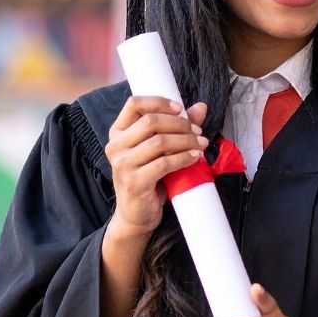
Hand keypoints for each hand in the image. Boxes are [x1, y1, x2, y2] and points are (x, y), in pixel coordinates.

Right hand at [104, 97, 208, 238]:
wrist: (137, 214)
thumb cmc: (149, 178)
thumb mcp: (160, 149)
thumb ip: (177, 127)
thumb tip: (201, 107)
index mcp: (118, 132)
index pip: (134, 104)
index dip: (159, 102)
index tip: (180, 108)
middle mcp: (116, 146)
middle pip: (150, 121)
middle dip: (180, 124)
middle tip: (198, 132)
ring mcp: (122, 164)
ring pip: (159, 142)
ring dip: (185, 141)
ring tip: (201, 144)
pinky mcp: (134, 182)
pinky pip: (164, 163)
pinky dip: (184, 158)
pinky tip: (195, 157)